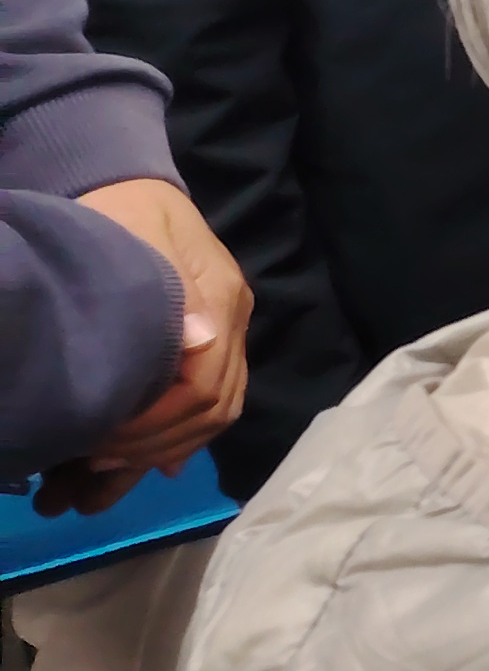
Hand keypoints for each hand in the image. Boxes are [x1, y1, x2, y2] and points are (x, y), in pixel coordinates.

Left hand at [46, 177, 252, 502]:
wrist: (117, 179)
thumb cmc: (116, 210)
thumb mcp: (132, 239)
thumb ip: (168, 288)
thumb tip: (202, 342)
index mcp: (219, 303)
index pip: (206, 387)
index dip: (154, 426)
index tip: (95, 446)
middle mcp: (226, 327)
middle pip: (209, 412)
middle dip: (147, 450)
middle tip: (84, 469)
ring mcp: (213, 337)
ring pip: (200, 420)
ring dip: (143, 459)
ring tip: (81, 492)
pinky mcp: (192, 345)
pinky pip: (189, 406)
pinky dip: (157, 445)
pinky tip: (126, 472)